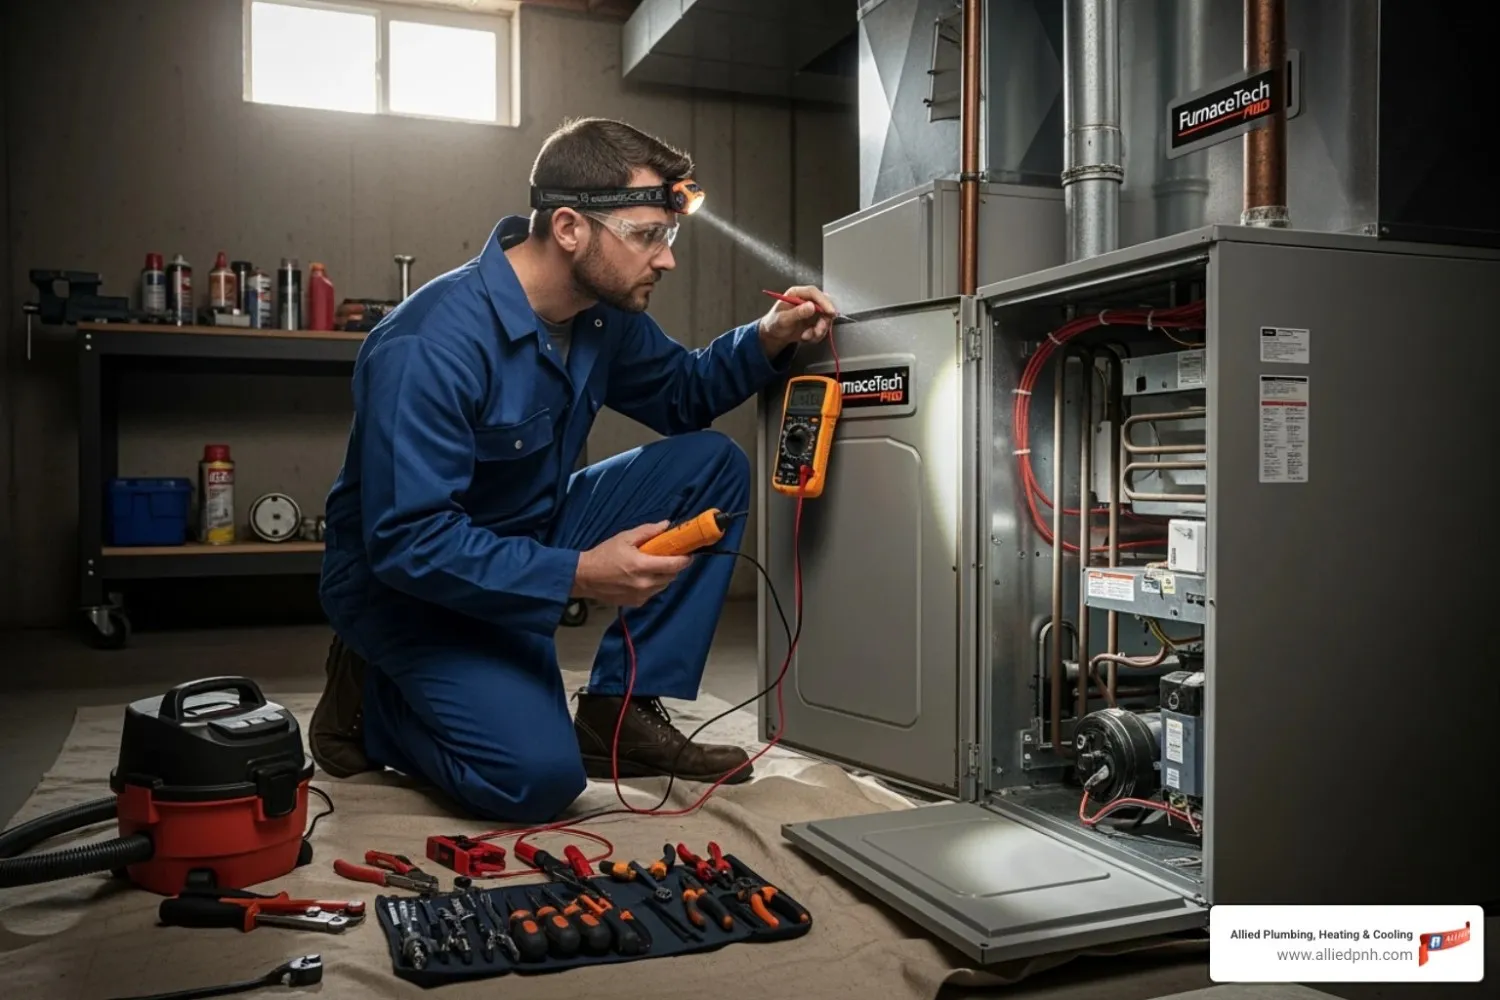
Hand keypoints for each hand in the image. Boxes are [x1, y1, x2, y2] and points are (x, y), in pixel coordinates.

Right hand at [572, 522, 691, 607]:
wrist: (584, 577)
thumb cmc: (604, 554)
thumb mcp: (624, 538)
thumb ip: (647, 531)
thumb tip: (667, 525)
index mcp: (642, 566)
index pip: (674, 565)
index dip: (686, 559)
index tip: (689, 553)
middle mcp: (645, 584)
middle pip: (672, 576)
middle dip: (675, 566)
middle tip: (670, 556)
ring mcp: (641, 596)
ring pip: (664, 585)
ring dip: (665, 576)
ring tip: (656, 566)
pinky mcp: (636, 603)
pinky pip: (653, 593)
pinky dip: (654, 584)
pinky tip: (644, 577)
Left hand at [758, 285, 837, 356]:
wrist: (774, 334)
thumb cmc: (774, 323)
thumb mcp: (783, 319)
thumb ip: (797, 313)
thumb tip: (811, 306)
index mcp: (797, 293)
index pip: (813, 292)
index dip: (824, 301)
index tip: (830, 312)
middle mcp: (807, 299)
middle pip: (825, 303)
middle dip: (824, 319)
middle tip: (818, 331)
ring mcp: (813, 310)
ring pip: (826, 317)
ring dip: (819, 330)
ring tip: (806, 337)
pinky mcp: (815, 320)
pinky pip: (823, 327)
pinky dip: (816, 335)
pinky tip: (805, 337)